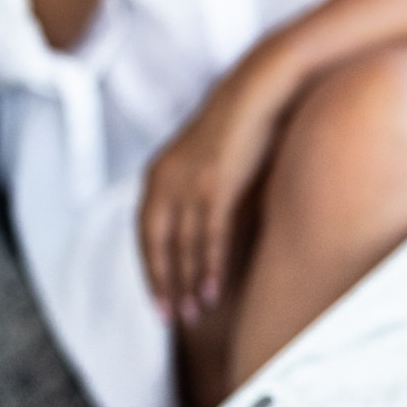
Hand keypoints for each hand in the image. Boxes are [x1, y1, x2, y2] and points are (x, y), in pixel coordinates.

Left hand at [137, 63, 289, 323]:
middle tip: (170, 316)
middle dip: (163, 282)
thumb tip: (206, 223)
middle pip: (157, 244)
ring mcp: (189, 182)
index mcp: (158, 174)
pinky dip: (208, 266)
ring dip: (188, 282)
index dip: (151, 268)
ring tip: (194, 313)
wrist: (261, 90)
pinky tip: (212, 290)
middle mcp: (164, 179)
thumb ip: (199, 189)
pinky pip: (208, 236)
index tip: (158, 298)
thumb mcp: (210, 158)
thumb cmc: (242, 125)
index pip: (145, 232)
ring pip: (183, 245)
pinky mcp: (216, 184)